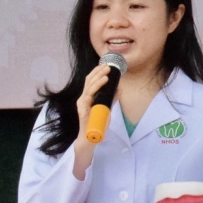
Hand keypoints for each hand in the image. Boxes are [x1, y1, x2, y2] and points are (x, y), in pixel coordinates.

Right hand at [70, 64, 111, 179]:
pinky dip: (96, 88)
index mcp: (88, 97)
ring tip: (107, 73)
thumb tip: (119, 88)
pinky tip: (102, 83)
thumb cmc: (97, 123)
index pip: (91, 81)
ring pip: (89, 87)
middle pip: (89, 81)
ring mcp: (82, 104)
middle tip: (108, 66)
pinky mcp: (83, 110)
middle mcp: (83, 98)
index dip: (97, 72)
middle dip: (99, 72)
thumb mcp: (107, 108)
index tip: (106, 65)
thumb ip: (112, 99)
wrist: (90, 138)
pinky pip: (88, 97)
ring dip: (98, 78)